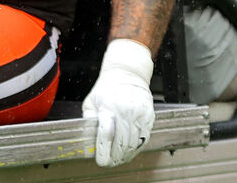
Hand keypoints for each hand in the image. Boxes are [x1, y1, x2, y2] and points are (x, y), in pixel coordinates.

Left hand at [81, 39, 154, 166]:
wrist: (128, 73)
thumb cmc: (107, 88)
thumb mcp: (91, 101)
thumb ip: (89, 120)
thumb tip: (88, 141)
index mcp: (108, 107)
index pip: (106, 136)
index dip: (103, 152)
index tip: (101, 161)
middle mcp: (125, 111)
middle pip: (121, 144)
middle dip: (114, 158)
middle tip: (109, 162)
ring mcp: (138, 114)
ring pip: (133, 144)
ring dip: (125, 156)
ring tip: (118, 159)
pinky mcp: (148, 116)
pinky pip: (144, 138)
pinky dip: (136, 149)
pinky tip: (129, 152)